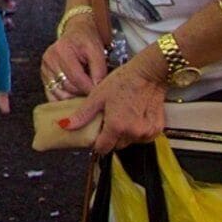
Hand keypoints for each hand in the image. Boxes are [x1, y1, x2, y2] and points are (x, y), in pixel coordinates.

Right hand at [40, 8, 112, 98]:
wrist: (76, 33)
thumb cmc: (86, 41)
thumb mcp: (97, 51)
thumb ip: (99, 70)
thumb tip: (97, 88)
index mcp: (62, 50)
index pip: (76, 78)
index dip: (89, 88)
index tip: (99, 93)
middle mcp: (49, 59)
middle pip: (68, 87)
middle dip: (82, 92)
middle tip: (93, 93)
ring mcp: (44, 69)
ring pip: (60, 93)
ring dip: (73, 97)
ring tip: (84, 92)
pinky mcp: (43, 76)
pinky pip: (52, 94)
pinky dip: (63, 99)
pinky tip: (73, 97)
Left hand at [50, 48, 169, 150]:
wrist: (149, 73)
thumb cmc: (124, 81)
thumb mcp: (98, 96)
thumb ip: (83, 115)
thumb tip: (64, 125)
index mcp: (117, 126)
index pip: (103, 148)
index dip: (97, 142)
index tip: (96, 134)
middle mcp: (133, 133)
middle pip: (117, 145)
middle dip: (111, 137)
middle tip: (110, 120)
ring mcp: (147, 132)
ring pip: (130, 141)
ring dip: (125, 134)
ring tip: (123, 115)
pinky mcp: (157, 129)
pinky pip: (143, 137)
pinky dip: (138, 130)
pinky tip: (135, 116)